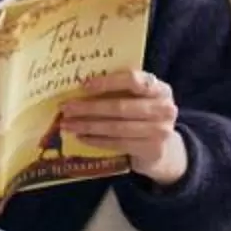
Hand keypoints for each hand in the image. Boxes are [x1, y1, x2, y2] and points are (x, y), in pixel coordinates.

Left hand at [59, 70, 187, 185]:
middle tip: (66, 108)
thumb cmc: (144, 116)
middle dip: (89, 108)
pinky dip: (97, 140)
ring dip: (88, 126)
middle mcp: (164, 108)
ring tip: (68, 124)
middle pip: (120, 107)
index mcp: (160, 89)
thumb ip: (120, 91)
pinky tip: (81, 137)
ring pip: (116, 127)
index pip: (133, 80)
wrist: (163, 148)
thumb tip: (81, 86)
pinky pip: (118, 143)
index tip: (84, 85)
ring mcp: (160, 131)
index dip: (108, 82)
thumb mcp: (139, 99)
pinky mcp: (152, 150)